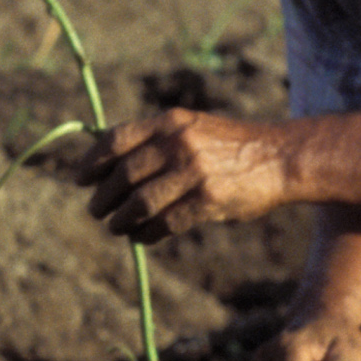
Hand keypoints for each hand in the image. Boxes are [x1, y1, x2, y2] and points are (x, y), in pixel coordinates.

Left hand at [82, 109, 292, 242]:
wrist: (281, 157)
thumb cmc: (231, 146)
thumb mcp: (192, 128)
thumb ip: (156, 141)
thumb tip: (110, 167)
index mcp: (169, 122)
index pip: (115, 140)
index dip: (91, 162)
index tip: (79, 179)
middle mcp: (178, 143)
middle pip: (123, 175)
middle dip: (103, 197)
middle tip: (96, 211)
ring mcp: (194, 171)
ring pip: (140, 202)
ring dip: (121, 220)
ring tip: (116, 227)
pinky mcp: (209, 199)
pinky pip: (165, 222)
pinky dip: (148, 234)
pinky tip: (143, 238)